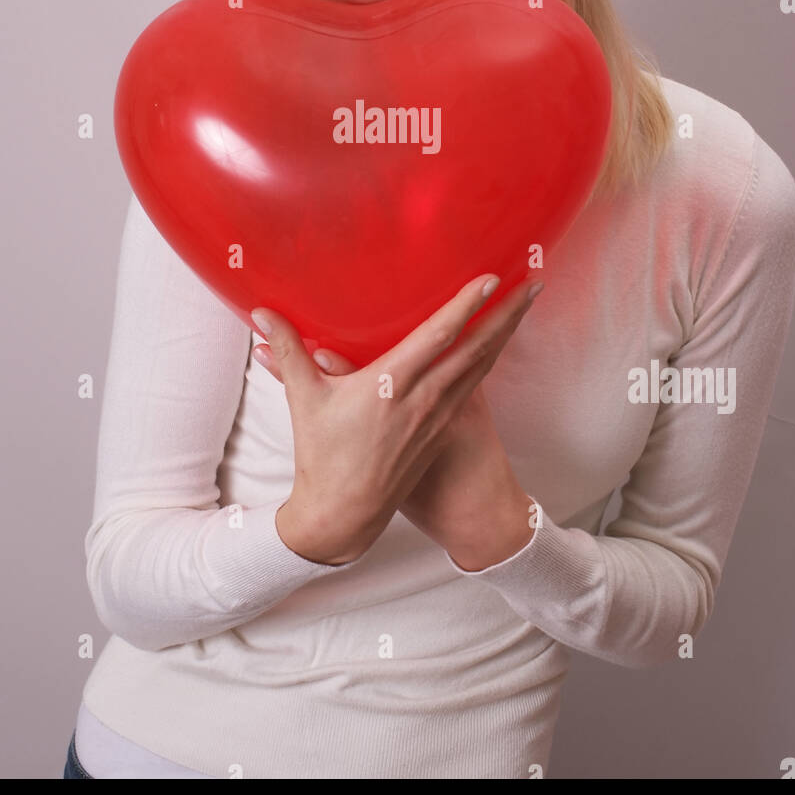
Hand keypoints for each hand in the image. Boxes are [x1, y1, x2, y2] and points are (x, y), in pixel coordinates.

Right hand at [250, 274, 543, 565]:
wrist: (343, 515)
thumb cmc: (322, 456)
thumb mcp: (304, 399)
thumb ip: (288, 350)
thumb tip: (262, 313)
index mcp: (391, 386)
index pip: (438, 337)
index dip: (465, 306)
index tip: (490, 278)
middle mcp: (424, 399)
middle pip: (477, 349)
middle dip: (507, 315)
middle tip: (533, 284)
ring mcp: (438, 417)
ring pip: (481, 367)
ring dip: (505, 334)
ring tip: (524, 306)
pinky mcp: (441, 431)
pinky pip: (474, 387)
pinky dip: (488, 361)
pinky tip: (495, 347)